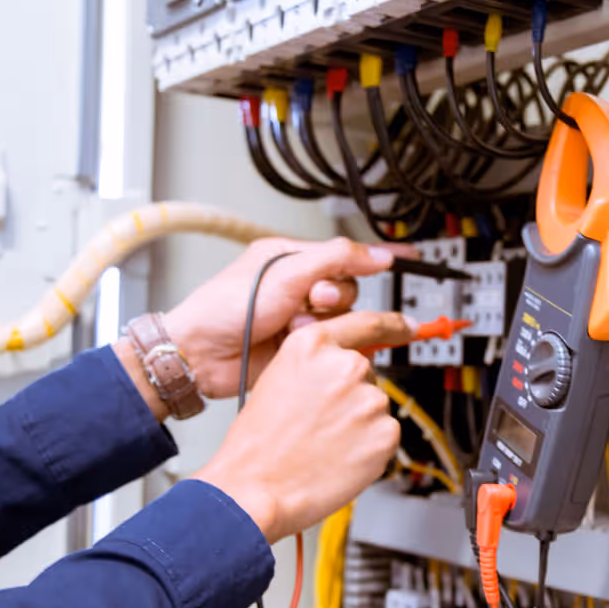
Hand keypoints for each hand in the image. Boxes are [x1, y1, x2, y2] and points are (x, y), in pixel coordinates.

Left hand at [164, 236, 412, 399]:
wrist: (201, 353)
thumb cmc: (226, 307)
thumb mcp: (285, 271)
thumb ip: (336, 259)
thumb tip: (377, 255)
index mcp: (291, 260)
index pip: (344, 254)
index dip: (374, 257)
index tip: (407, 257)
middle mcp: (297, 288)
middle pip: (348, 290)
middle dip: (334, 297)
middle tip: (312, 300)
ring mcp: (299, 320)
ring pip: (343, 320)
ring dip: (322, 323)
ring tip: (292, 326)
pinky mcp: (301, 349)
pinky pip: (332, 345)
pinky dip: (320, 344)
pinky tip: (296, 342)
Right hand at [194, 311, 414, 542]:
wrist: (256, 488)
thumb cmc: (258, 444)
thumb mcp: (277, 380)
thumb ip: (316, 365)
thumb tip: (345, 367)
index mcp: (314, 345)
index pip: (366, 323)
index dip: (392, 325)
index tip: (407, 326)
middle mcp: (346, 365)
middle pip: (367, 375)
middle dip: (351, 397)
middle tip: (320, 423)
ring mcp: (369, 399)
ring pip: (375, 408)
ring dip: (359, 425)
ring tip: (323, 444)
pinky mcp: (386, 433)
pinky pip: (385, 436)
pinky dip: (369, 449)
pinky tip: (339, 457)